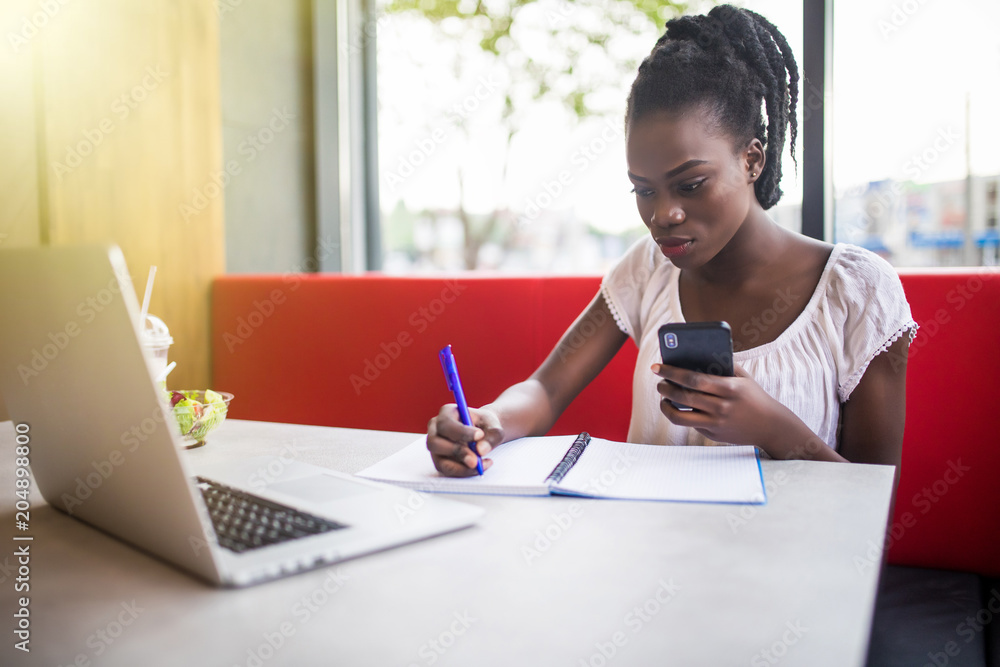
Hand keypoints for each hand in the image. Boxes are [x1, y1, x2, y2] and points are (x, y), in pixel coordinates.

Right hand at [426, 405, 502, 476]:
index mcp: (446, 412)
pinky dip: (463, 471)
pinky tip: (479, 467)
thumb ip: (491, 436)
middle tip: (476, 459)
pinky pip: (447, 470)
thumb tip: (481, 450)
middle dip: (456, 452)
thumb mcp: (494, 426)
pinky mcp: (439, 460)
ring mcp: (435, 446)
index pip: (446, 423)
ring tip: (480, 464)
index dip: (461, 431)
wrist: (484, 434)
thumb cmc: (485, 426)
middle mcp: (436, 429)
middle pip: (434, 442)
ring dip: (460, 466)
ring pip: (439, 460)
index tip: (480, 435)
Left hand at [652, 362, 798, 452]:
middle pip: (683, 397)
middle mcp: (721, 407)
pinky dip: (682, 414)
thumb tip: (694, 357)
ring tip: (664, 398)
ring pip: (680, 417)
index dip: (672, 372)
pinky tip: (679, 406)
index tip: (658, 367)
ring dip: (666, 406)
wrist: (771, 426)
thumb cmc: (754, 396)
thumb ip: (723, 366)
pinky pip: (691, 424)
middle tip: (659, 382)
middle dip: (665, 388)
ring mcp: (716, 423)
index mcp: (728, 388)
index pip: (693, 379)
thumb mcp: (743, 377)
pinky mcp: (713, 434)